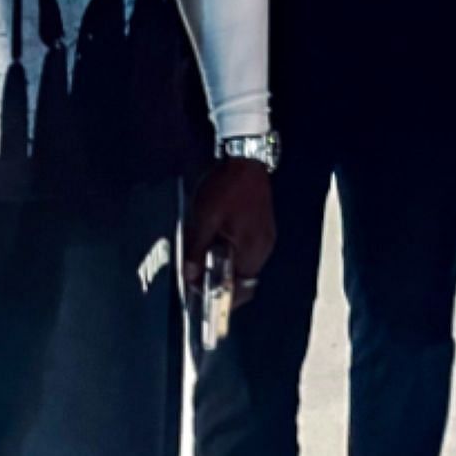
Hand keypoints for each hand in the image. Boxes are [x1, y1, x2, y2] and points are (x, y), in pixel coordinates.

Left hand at [182, 158, 274, 309]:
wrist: (246, 159)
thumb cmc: (226, 188)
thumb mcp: (205, 220)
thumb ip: (197, 251)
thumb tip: (190, 276)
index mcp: (252, 250)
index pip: (239, 291)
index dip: (219, 296)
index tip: (199, 292)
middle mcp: (263, 249)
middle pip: (243, 280)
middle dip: (221, 280)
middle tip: (197, 272)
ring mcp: (265, 238)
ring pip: (245, 265)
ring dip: (227, 265)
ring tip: (205, 254)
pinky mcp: (264, 228)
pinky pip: (248, 251)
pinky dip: (233, 253)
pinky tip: (218, 240)